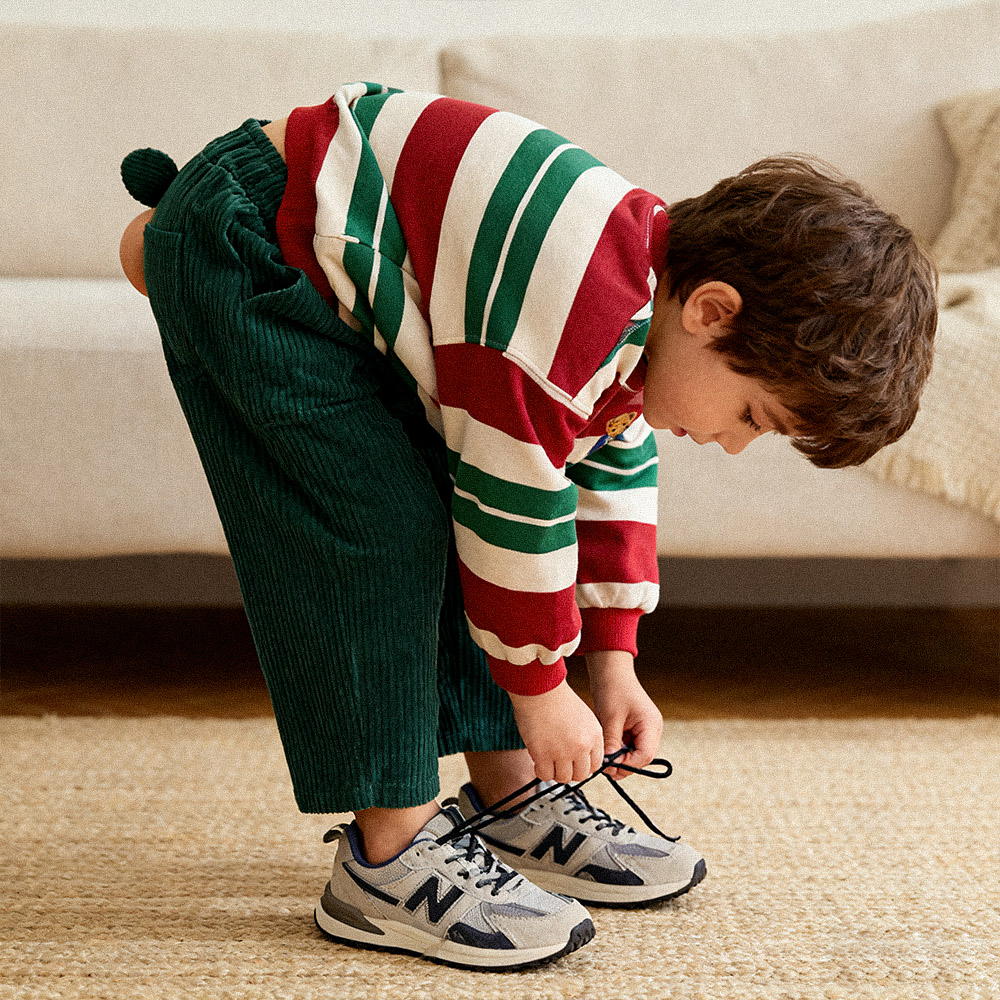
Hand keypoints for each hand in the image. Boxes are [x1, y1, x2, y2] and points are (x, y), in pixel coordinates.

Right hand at [508, 679, 605, 782]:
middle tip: (560, 764)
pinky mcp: (543, 754)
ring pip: (563, 778)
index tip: (575, 763)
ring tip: (547, 761)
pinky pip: (545, 776)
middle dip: (570, 772)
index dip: (584, 766)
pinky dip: (541, 771)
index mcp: (595, 735)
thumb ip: (586, 737)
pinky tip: (538, 762)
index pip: (596, 765)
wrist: (539, 688)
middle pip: (581, 775)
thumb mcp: (583, 716)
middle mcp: (582, 746)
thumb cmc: (557, 697)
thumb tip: (581, 756)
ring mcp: (563, 752)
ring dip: (555, 772)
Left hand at [586, 650, 662, 780]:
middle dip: (624, 764)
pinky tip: (606, 747)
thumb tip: (610, 764)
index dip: (628, 765)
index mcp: (651, 725)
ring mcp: (644, 729)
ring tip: (604, 756)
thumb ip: (612, 742)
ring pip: (634, 753)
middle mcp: (652, 729)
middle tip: (605, 766)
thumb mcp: (610, 717)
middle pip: (642, 757)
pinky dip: (618, 749)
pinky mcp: (635, 728)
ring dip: (620, 757)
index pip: (645, 756)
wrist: (610, 671)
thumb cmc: (613, 689)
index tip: (610, 766)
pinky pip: (629, 745)